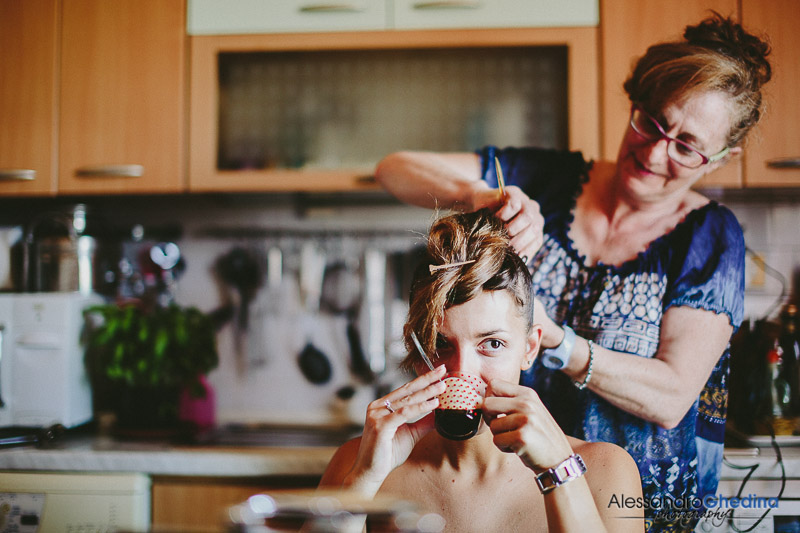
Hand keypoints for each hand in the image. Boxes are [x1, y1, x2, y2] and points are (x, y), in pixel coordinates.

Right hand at [346, 365, 445, 489]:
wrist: (371, 473)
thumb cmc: (387, 454)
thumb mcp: (410, 434)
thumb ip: (423, 423)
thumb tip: (439, 413)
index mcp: (382, 406)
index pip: (406, 390)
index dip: (423, 381)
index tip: (439, 373)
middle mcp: (378, 407)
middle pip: (407, 390)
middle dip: (427, 379)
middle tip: (443, 370)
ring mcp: (377, 415)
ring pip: (407, 400)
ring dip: (427, 392)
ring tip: (442, 386)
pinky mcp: (380, 425)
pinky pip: (405, 413)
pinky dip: (421, 407)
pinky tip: (434, 403)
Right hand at [470, 186, 543, 261]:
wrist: (478, 204)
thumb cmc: (490, 225)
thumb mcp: (503, 238)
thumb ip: (512, 248)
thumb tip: (518, 265)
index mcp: (535, 226)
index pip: (537, 240)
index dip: (526, 250)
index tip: (514, 257)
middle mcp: (534, 213)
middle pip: (534, 229)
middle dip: (519, 241)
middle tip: (505, 246)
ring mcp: (526, 201)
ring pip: (527, 217)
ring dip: (512, 228)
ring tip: (500, 233)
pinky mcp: (515, 192)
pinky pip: (514, 205)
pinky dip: (504, 215)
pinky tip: (495, 218)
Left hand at [482, 379, 573, 471]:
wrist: (559, 459)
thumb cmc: (539, 435)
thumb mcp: (531, 410)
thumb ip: (511, 401)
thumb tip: (482, 398)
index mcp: (527, 393)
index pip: (493, 384)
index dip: (489, 399)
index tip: (497, 412)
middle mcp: (527, 403)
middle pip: (487, 404)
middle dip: (489, 418)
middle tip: (503, 428)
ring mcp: (525, 419)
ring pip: (492, 426)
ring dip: (499, 436)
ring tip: (516, 439)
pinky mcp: (522, 437)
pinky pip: (497, 441)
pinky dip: (504, 447)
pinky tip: (519, 448)